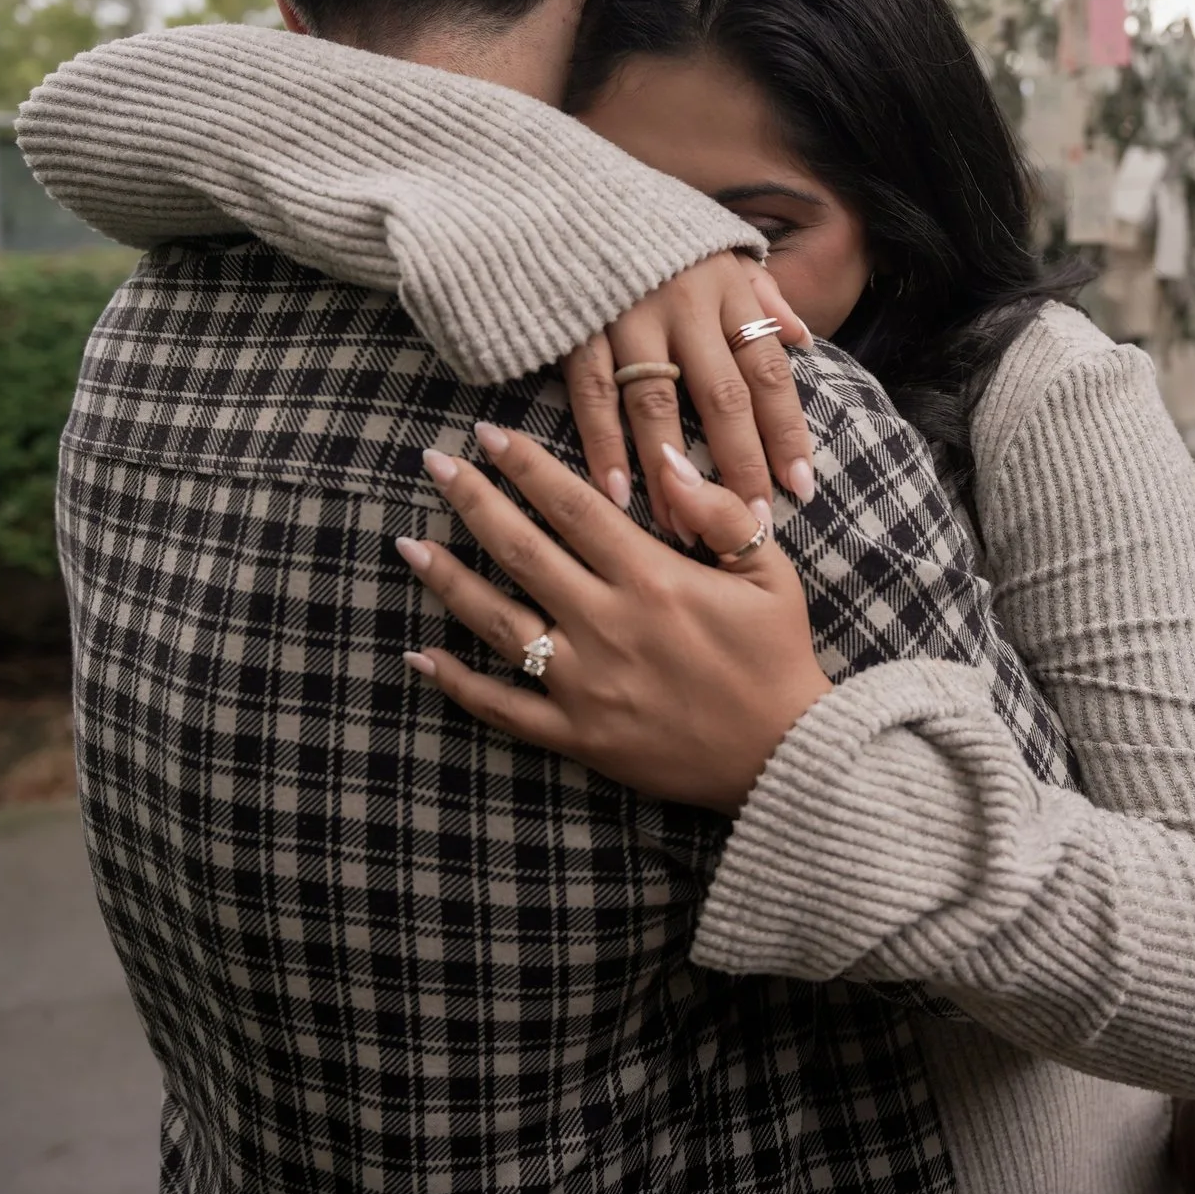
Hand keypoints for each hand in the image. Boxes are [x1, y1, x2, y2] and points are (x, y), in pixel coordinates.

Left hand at [396, 424, 832, 816]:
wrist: (785, 757)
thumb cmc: (777, 657)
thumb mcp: (768, 572)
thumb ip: (715, 512)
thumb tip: (664, 459)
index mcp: (653, 579)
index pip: (574, 507)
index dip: (526, 466)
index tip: (487, 435)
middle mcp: (608, 625)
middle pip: (522, 551)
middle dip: (473, 502)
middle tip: (434, 466)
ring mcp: (587, 683)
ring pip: (499, 623)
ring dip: (449, 580)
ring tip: (409, 546)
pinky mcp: (578, 735)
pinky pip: (505, 708)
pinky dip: (458, 683)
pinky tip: (420, 655)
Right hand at [561, 254, 812, 540]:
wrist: (571, 188)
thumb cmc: (658, 229)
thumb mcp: (721, 246)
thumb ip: (762, 294)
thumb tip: (803, 338)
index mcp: (726, 287)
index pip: (766, 371)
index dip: (785, 431)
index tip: (800, 487)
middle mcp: (684, 303)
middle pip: (721, 396)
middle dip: (739, 464)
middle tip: (752, 520)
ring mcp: (627, 315)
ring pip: (657, 404)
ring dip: (673, 471)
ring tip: (686, 525)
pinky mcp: (577, 325)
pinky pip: (592, 394)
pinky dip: (603, 445)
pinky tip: (617, 493)